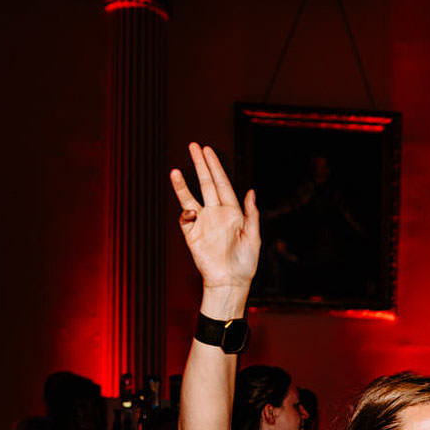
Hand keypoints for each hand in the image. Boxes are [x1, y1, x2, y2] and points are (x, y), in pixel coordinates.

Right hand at [170, 143, 258, 309]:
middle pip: (206, 184)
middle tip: (193, 146)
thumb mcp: (254, 237)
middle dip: (200, 165)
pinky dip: (185, 212)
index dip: (215, 167)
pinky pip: (185, 219)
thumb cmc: (245, 263)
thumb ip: (252, 214)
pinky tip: (190, 208)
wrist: (230, 282)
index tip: (207, 151)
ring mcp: (203, 223)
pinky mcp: (191, 235)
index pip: (222, 183)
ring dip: (182, 184)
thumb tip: (250, 191)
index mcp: (232, 212)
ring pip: (190, 197)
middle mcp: (216, 214)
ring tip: (175, 170)